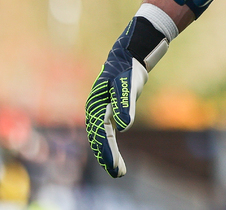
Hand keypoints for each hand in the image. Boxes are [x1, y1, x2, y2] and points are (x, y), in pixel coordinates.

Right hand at [85, 17, 169, 176]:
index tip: (115, 166)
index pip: (101, 133)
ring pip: (101, 137)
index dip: (108, 151)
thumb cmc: (127, 69)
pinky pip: (106, 132)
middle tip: (119, 173)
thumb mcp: (128, 85)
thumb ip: (126, 104)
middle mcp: (95, 110)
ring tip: (118, 170)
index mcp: (96, 105)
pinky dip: (109, 144)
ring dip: (108, 153)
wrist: (129, 55)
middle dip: (107, 156)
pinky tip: (114, 155)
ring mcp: (101, 110)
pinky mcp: (109, 110)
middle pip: (99, 138)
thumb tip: (125, 126)